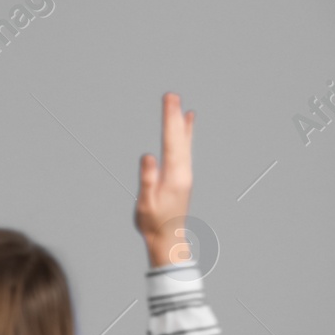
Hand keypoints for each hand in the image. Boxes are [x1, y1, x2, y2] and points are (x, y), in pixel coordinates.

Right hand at [134, 92, 194, 268]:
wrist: (168, 238)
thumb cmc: (153, 223)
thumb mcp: (146, 203)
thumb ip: (147, 179)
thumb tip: (149, 156)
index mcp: (174, 175)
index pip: (172, 141)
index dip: (170, 120)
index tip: (169, 101)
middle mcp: (183, 171)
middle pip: (180, 138)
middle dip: (174, 116)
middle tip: (171, 95)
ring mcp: (185, 173)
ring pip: (184, 142)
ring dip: (181, 123)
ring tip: (182, 106)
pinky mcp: (182, 176)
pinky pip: (185, 149)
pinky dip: (186, 134)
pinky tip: (188, 125)